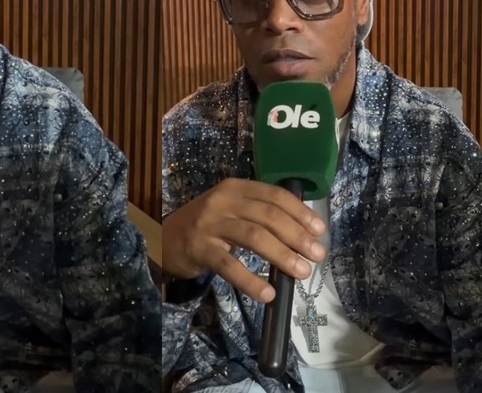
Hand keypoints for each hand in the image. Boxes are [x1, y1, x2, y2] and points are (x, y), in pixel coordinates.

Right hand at [163, 178, 325, 301]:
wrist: (162, 239)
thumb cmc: (206, 226)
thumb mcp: (230, 210)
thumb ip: (259, 215)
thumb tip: (302, 235)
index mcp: (236, 187)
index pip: (274, 195)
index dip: (300, 212)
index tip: (319, 229)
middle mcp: (223, 200)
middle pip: (268, 216)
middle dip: (297, 235)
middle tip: (317, 254)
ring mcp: (209, 223)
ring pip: (254, 237)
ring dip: (282, 255)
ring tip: (301, 272)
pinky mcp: (199, 248)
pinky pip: (229, 265)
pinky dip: (250, 280)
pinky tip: (267, 293)